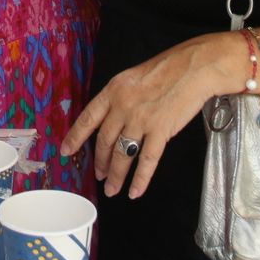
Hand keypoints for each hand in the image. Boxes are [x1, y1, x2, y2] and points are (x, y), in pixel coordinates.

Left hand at [60, 36, 232, 198]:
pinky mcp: (160, 131)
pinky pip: (147, 161)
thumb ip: (121, 97)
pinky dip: (140, 179)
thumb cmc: (167, 68)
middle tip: (98, 175)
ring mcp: (141, 120)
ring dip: (115, 176)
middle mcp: (122, 107)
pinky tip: (135, 192)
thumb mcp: (133, 77)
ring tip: (112, 189)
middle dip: (99, 162)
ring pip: (122, 155)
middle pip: (104, 141)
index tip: (66, 151)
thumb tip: (113, 118)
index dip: (75, 137)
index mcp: (113, 91)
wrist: (193, 67)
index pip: (88, 118)